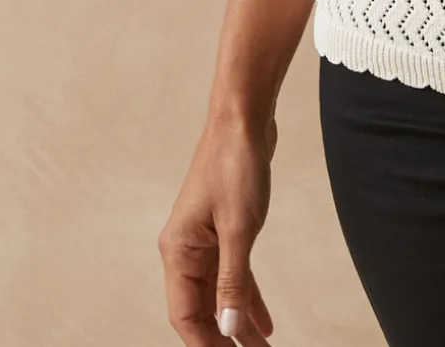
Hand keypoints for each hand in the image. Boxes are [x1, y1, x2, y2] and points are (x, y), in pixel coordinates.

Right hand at [159, 110, 278, 344]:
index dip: (206, 344)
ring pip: (221, 296)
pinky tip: (265, 323)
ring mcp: (205, 241)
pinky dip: (247, 299)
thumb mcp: (238, 228)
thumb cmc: (235, 165)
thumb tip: (228, 330)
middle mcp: (187, 251)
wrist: (244, 119)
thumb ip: (233, 281)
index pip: (186, 315)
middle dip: (224, 340)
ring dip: (239, 325)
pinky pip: (234, 276)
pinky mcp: (225, 231)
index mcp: (179, 252)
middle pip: (202, 310)